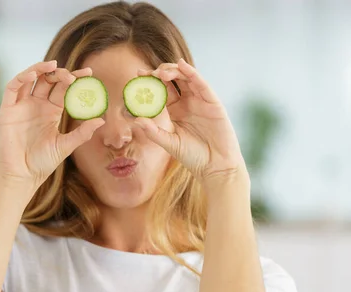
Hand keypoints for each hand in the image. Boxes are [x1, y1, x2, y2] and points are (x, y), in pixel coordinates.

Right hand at [0, 60, 104, 187]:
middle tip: (72, 75)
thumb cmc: (42, 163)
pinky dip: (21, 78)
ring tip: (54, 66)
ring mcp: (22, 106)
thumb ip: (82, 133)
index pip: (63, 88)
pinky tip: (33, 75)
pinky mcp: (8, 109)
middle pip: (48, 80)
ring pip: (30, 79)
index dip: (75, 78)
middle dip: (60, 73)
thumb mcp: (66, 146)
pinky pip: (13, 88)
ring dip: (40, 69)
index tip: (89, 72)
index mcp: (52, 111)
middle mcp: (37, 105)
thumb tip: (102, 120)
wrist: (22, 175)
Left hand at [133, 59, 246, 186]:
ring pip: (186, 78)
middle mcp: (187, 102)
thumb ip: (153, 132)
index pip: (161, 90)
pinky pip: (202, 84)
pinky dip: (192, 73)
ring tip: (161, 72)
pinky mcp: (212, 102)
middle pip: (172, 80)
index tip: (138, 74)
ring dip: (174, 71)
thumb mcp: (169, 143)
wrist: (215, 166)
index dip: (150, 81)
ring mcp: (200, 101)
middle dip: (160, 73)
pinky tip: (182, 65)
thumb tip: (136, 120)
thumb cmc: (193, 156)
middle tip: (148, 74)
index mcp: (174, 110)